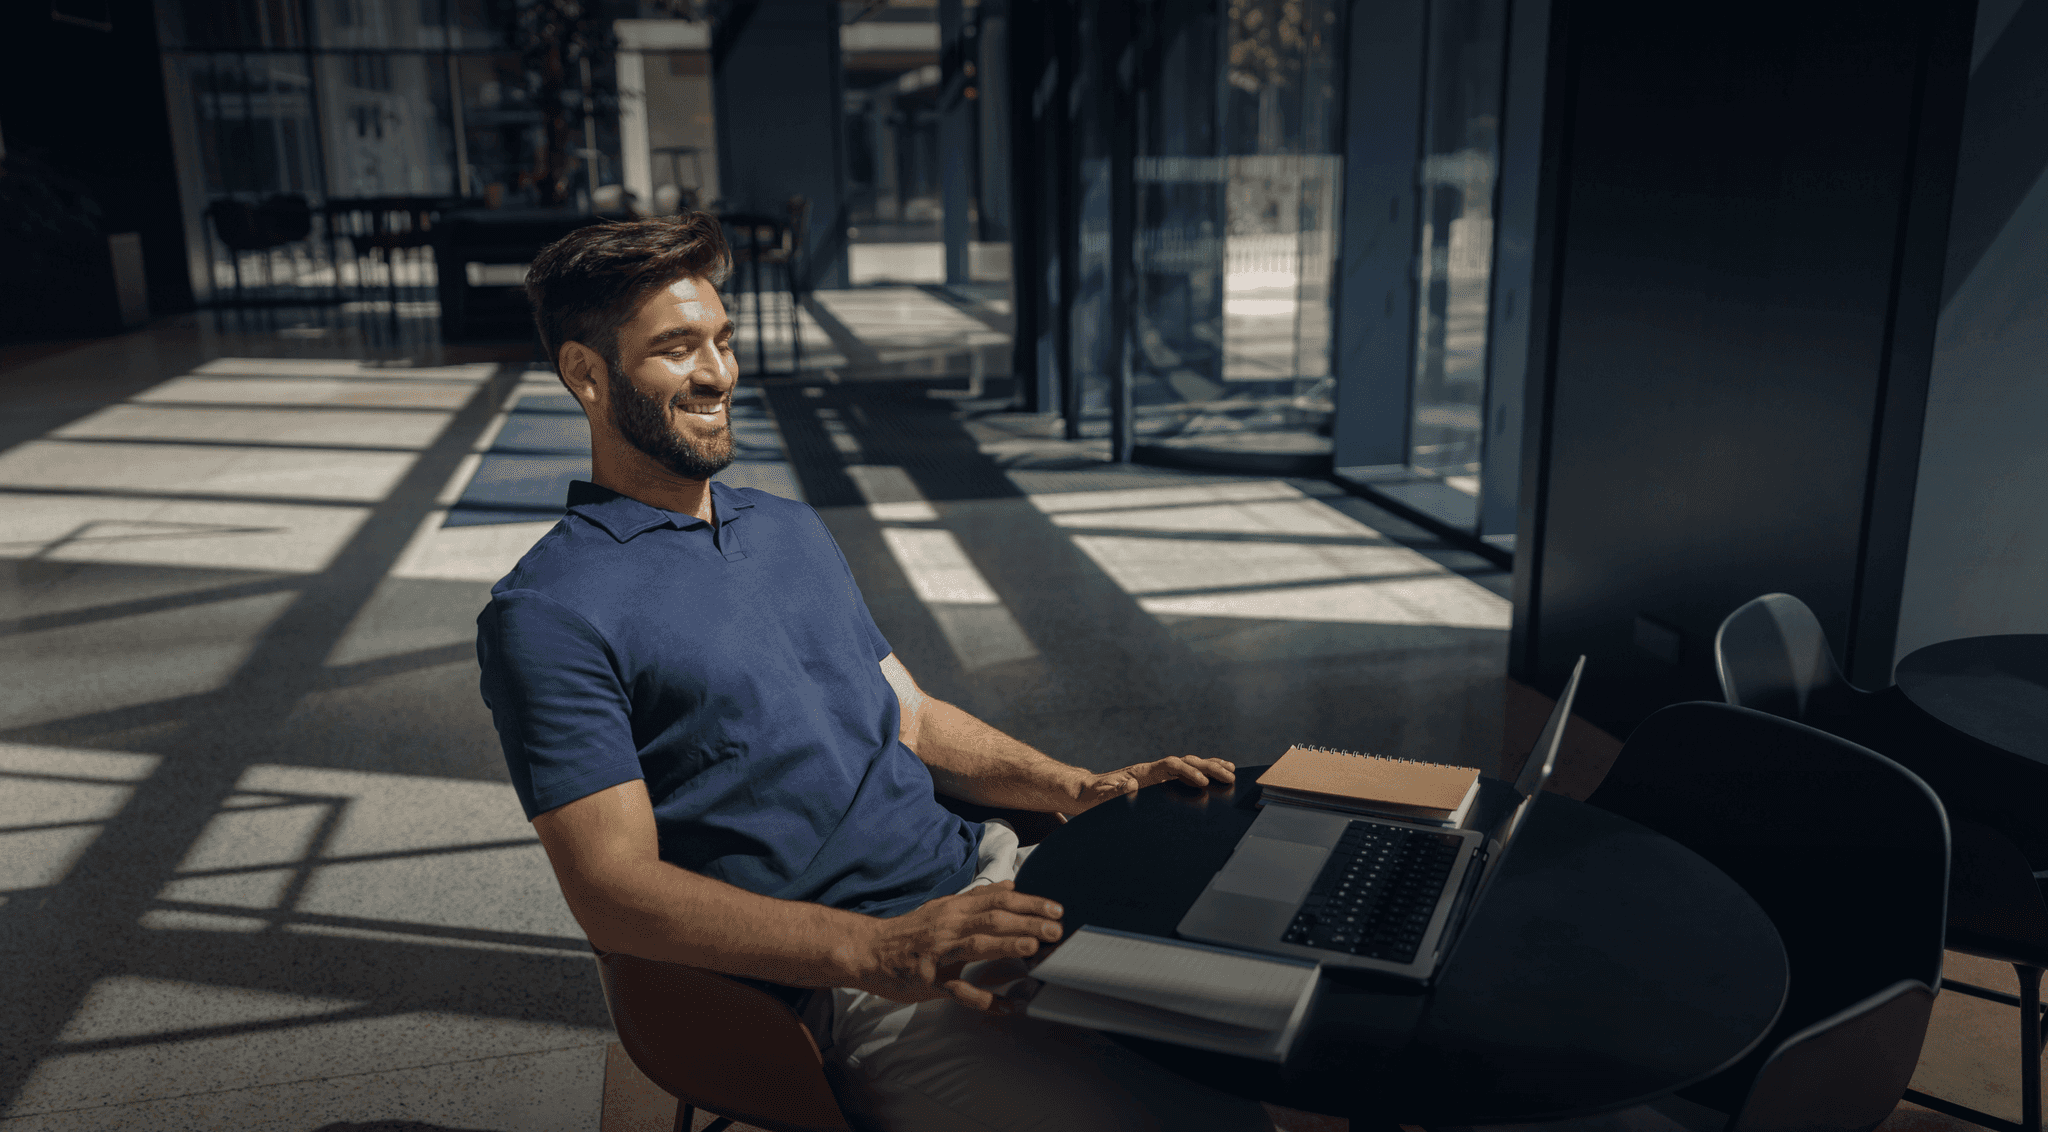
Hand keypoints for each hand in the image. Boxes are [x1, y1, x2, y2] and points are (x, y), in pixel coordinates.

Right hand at [847, 881, 1063, 1011]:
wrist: (867, 950)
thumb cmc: (908, 933)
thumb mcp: (944, 908)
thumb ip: (978, 899)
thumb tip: (1010, 885)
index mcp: (954, 908)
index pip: (998, 899)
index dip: (1028, 902)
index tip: (1055, 907)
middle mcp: (948, 926)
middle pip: (992, 918)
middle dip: (1027, 922)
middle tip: (1056, 929)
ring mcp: (938, 953)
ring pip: (976, 945)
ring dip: (1007, 945)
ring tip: (1034, 947)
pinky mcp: (929, 980)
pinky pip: (958, 990)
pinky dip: (983, 999)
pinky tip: (1006, 1007)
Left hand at [1071, 756, 1235, 812]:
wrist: (1088, 793)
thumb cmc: (1094, 797)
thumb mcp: (1100, 797)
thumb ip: (1113, 792)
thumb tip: (1130, 786)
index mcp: (1142, 773)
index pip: (1170, 766)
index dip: (1187, 772)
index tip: (1202, 782)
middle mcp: (1153, 770)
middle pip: (1186, 762)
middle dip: (1209, 768)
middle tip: (1229, 776)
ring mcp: (1157, 775)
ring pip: (1189, 765)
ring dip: (1209, 767)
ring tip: (1231, 771)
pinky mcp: (1159, 782)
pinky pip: (1184, 775)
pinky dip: (1201, 774)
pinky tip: (1214, 778)